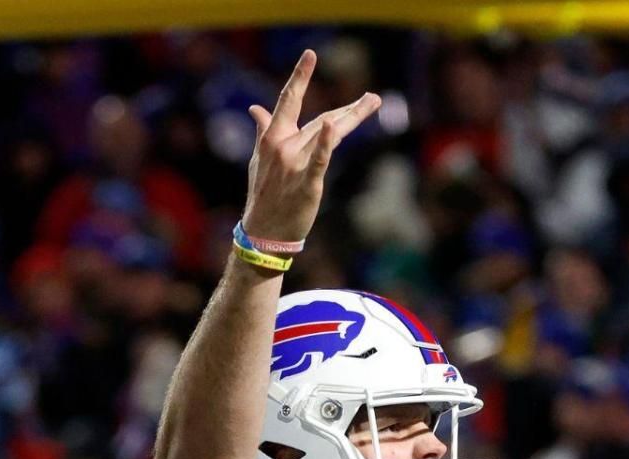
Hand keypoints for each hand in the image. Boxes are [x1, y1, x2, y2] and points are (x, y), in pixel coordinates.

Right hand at [241, 50, 381, 243]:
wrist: (263, 233)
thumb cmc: (262, 195)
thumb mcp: (259, 160)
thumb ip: (263, 131)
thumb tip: (255, 109)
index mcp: (272, 137)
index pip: (288, 100)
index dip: (300, 76)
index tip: (311, 55)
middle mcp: (283, 146)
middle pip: (323, 118)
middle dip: (349, 108)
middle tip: (373, 98)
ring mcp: (295, 164)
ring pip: (328, 133)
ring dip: (353, 117)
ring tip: (373, 102)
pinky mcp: (308, 183)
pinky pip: (319, 159)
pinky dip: (324, 142)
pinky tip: (331, 126)